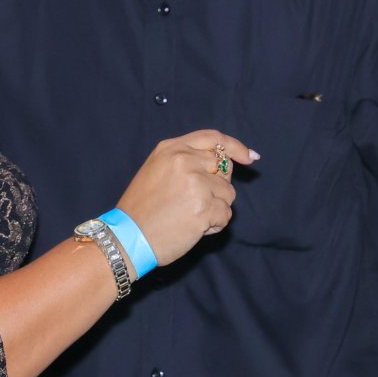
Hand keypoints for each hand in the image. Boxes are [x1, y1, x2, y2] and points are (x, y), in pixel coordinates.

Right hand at [114, 131, 256, 268]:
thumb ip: (186, 160)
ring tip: (190, 216)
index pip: (213, 138)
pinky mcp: (203, 208)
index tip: (250, 157)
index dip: (235, 146)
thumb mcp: (156, 170)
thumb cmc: (141, 209)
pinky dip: (215, 224)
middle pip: (224, 168)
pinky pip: (225, 214)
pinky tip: (194, 228)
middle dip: (218, 187)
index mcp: (172, 148)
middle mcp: (184, 161)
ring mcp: (195, 184)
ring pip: (228, 193)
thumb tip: (224, 164)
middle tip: (197, 201)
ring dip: (216, 207)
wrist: (127, 237)